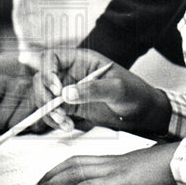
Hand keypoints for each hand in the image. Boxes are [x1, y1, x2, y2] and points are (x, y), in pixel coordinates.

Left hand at [0, 73, 51, 142]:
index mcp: (3, 81)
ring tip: (24, 122)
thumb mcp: (6, 98)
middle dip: (1, 128)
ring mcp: (34, 94)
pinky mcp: (49, 106)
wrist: (59, 88)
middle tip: (8, 125)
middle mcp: (18, 83)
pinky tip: (37, 122)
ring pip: (15, 127)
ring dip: (18, 130)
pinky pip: (34, 128)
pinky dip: (35, 129)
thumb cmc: (26, 98)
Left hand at [31, 141, 180, 184]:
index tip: (49, 177)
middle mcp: (111, 161)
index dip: (62, 168)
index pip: (82, 160)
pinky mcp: (117, 183)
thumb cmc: (174, 168)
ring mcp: (113, 171)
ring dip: (51, 184)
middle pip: (72, 164)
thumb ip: (136, 178)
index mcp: (118, 159)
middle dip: (50, 175)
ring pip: (73, 174)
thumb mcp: (150, 173)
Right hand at [38, 49, 171, 136]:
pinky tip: (68, 126)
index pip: (52, 58)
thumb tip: (67, 93)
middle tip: (57, 112)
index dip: (47, 71)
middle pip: (42, 79)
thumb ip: (93, 89)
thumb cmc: (135, 93)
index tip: (56, 89)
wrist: (143, 113)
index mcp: (81, 60)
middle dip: (45, 96)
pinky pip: (53, 112)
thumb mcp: (118, 89)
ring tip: (65, 123)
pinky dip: (55, 121)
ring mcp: (69, 91)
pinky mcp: (71, 107)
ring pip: (45, 97)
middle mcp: (71, 73)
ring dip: (49, 112)